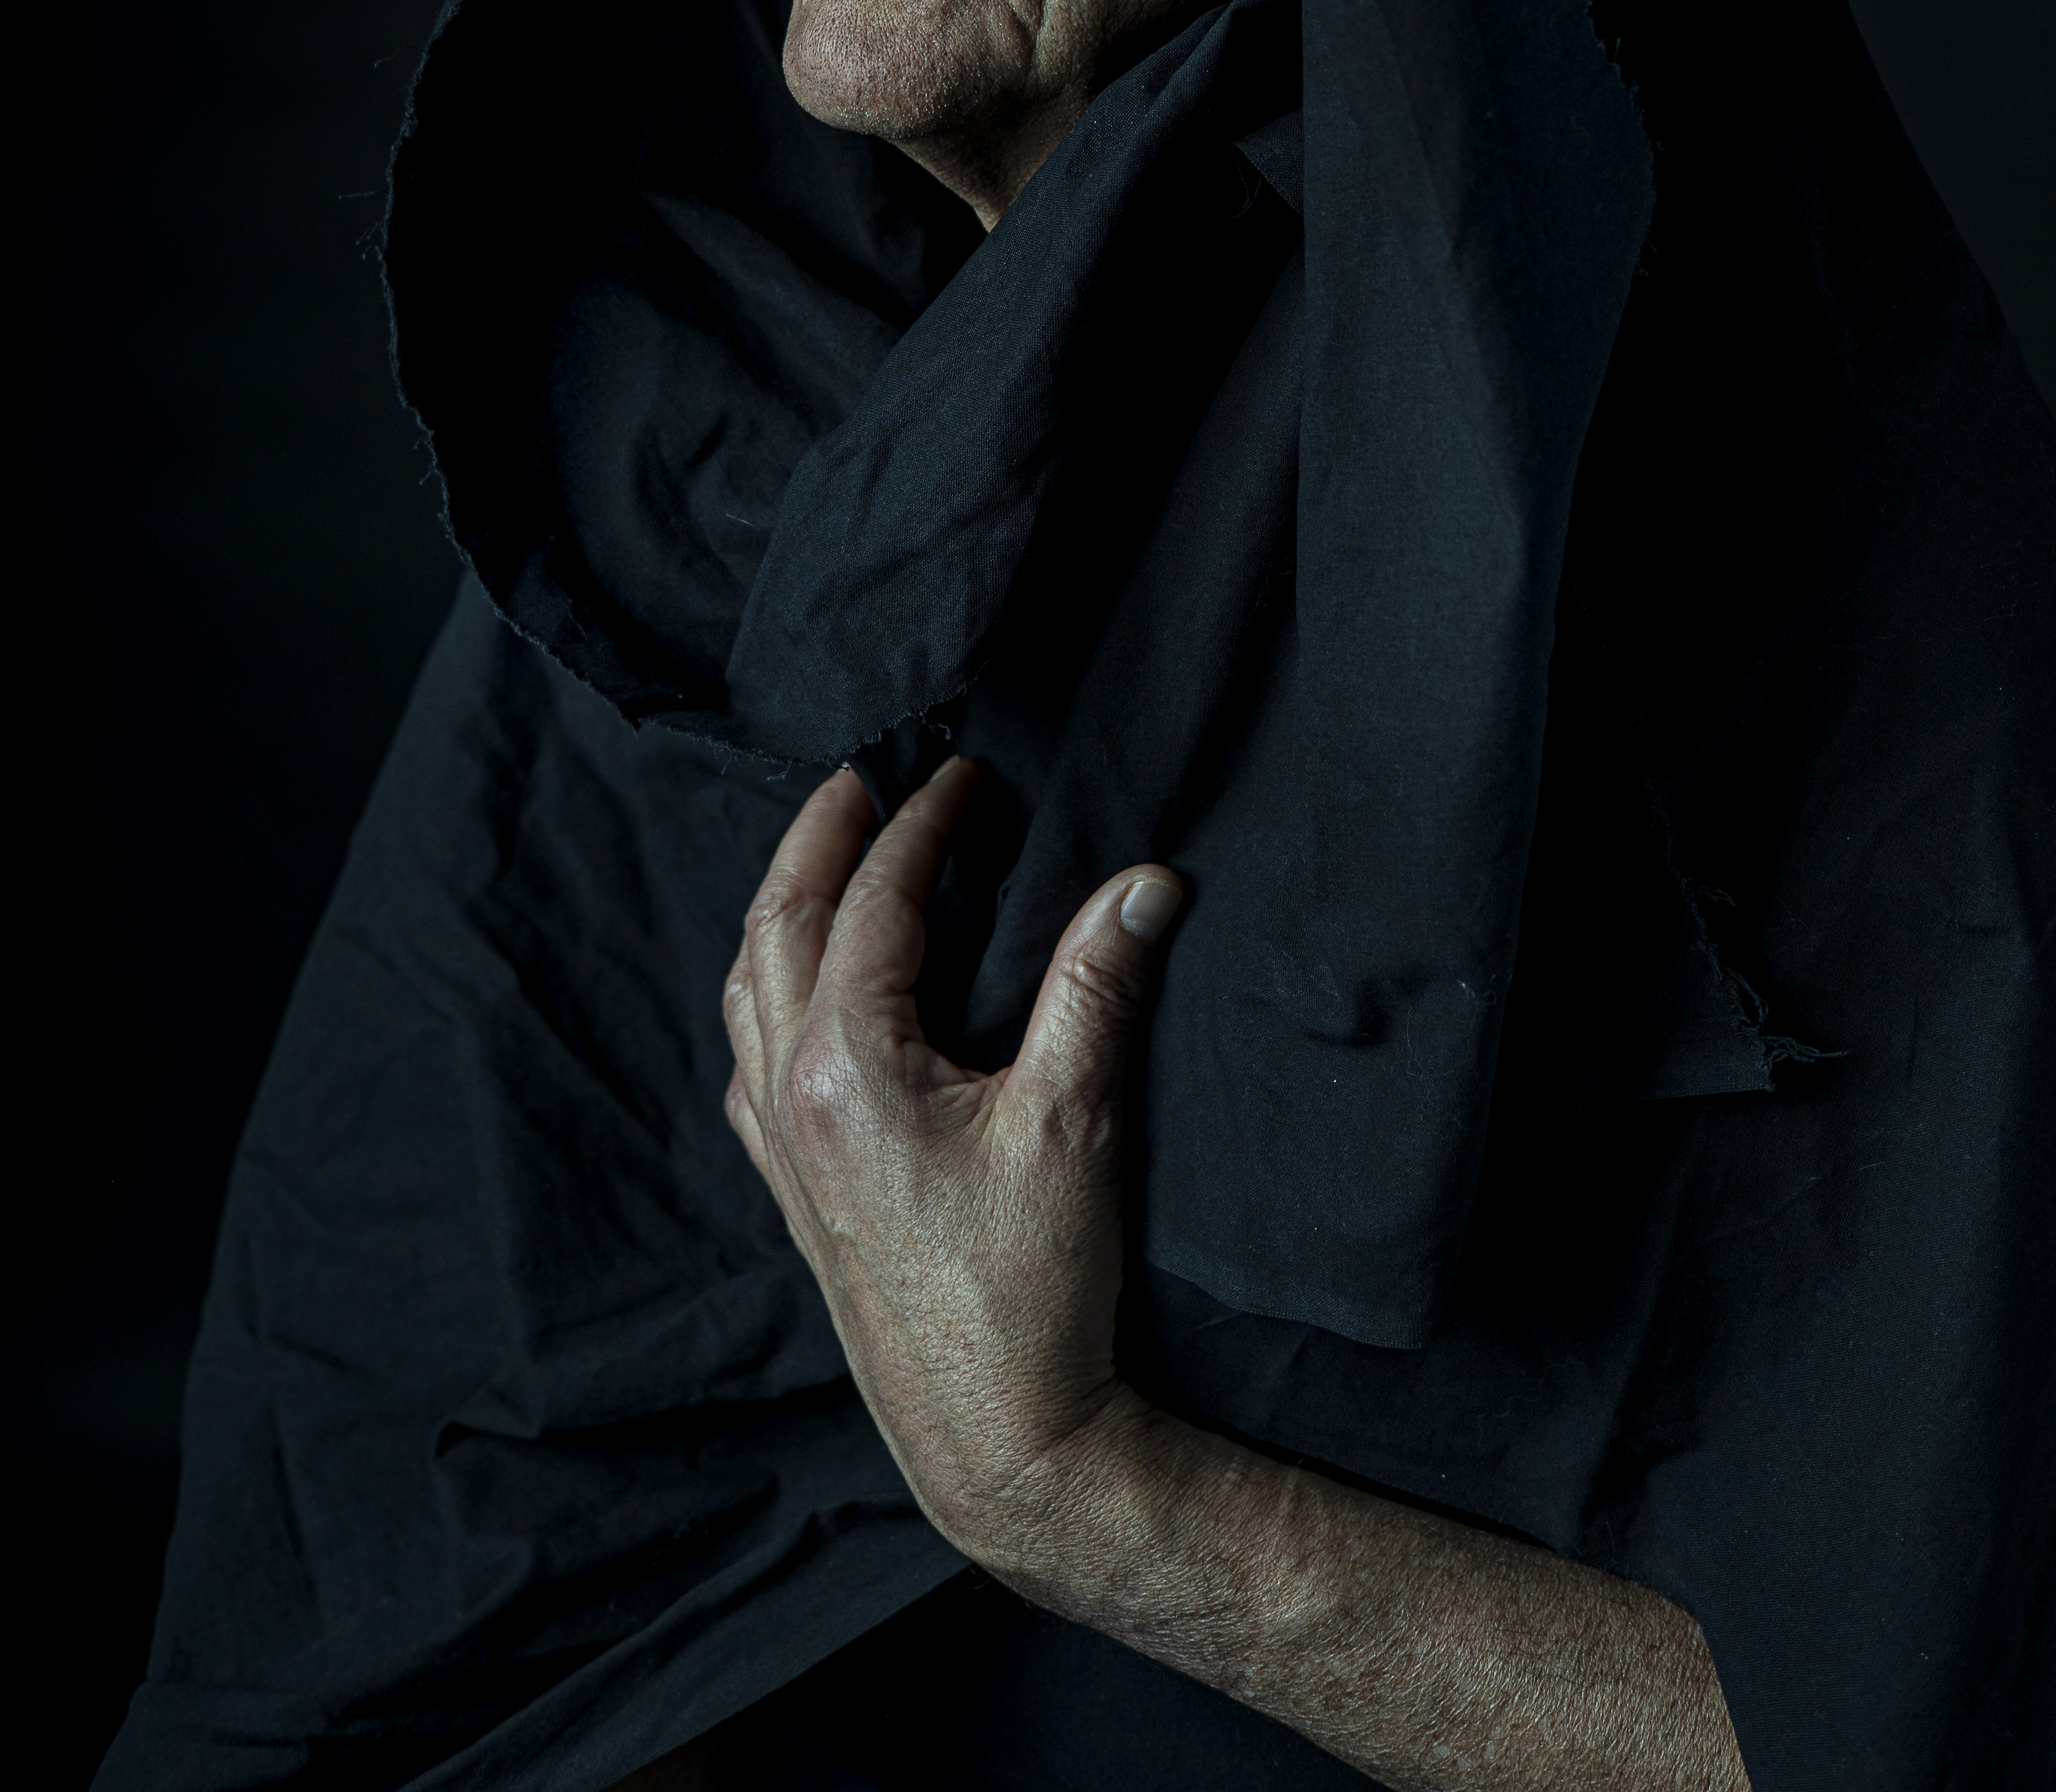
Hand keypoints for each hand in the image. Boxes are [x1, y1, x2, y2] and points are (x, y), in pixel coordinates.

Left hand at [721, 757, 1184, 1569]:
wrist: (1003, 1440)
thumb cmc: (1033, 1292)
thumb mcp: (1075, 1121)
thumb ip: (1098, 986)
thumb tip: (1145, 881)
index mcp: (847, 1067)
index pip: (874, 903)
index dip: (921, 826)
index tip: (964, 774)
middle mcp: (793, 1100)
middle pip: (778, 927)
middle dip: (819, 837)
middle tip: (863, 774)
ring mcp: (783, 1152)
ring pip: (751, 990)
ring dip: (784, 907)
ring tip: (829, 854)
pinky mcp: (798, 1195)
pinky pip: (752, 1064)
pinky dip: (769, 995)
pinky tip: (803, 994)